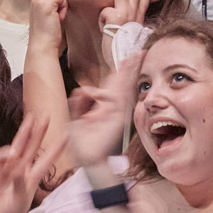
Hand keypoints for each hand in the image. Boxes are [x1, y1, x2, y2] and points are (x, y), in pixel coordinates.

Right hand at [0, 110, 64, 212]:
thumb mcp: (18, 200)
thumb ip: (19, 181)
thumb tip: (17, 162)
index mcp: (32, 179)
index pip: (47, 160)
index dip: (56, 148)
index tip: (68, 136)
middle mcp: (21, 170)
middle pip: (32, 147)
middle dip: (39, 132)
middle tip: (46, 116)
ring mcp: (7, 168)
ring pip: (18, 145)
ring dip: (24, 132)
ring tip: (31, 119)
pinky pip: (2, 155)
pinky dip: (7, 154)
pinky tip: (10, 158)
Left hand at [67, 52, 142, 166]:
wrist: (88, 159)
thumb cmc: (82, 144)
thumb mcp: (74, 117)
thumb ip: (79, 101)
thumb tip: (85, 89)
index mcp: (103, 108)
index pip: (111, 87)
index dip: (117, 74)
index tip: (124, 62)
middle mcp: (112, 107)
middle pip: (121, 82)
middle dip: (128, 67)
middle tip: (136, 53)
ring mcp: (117, 110)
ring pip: (124, 84)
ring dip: (130, 68)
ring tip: (137, 54)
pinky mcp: (119, 113)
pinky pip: (123, 92)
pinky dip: (128, 79)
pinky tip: (132, 66)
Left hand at [99, 0, 158, 67]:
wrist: (122, 63)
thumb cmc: (122, 53)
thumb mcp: (128, 36)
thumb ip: (125, 24)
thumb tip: (116, 16)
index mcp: (137, 17)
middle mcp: (134, 13)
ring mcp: (126, 13)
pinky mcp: (116, 17)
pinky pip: (105, 13)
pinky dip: (103, 20)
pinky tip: (106, 29)